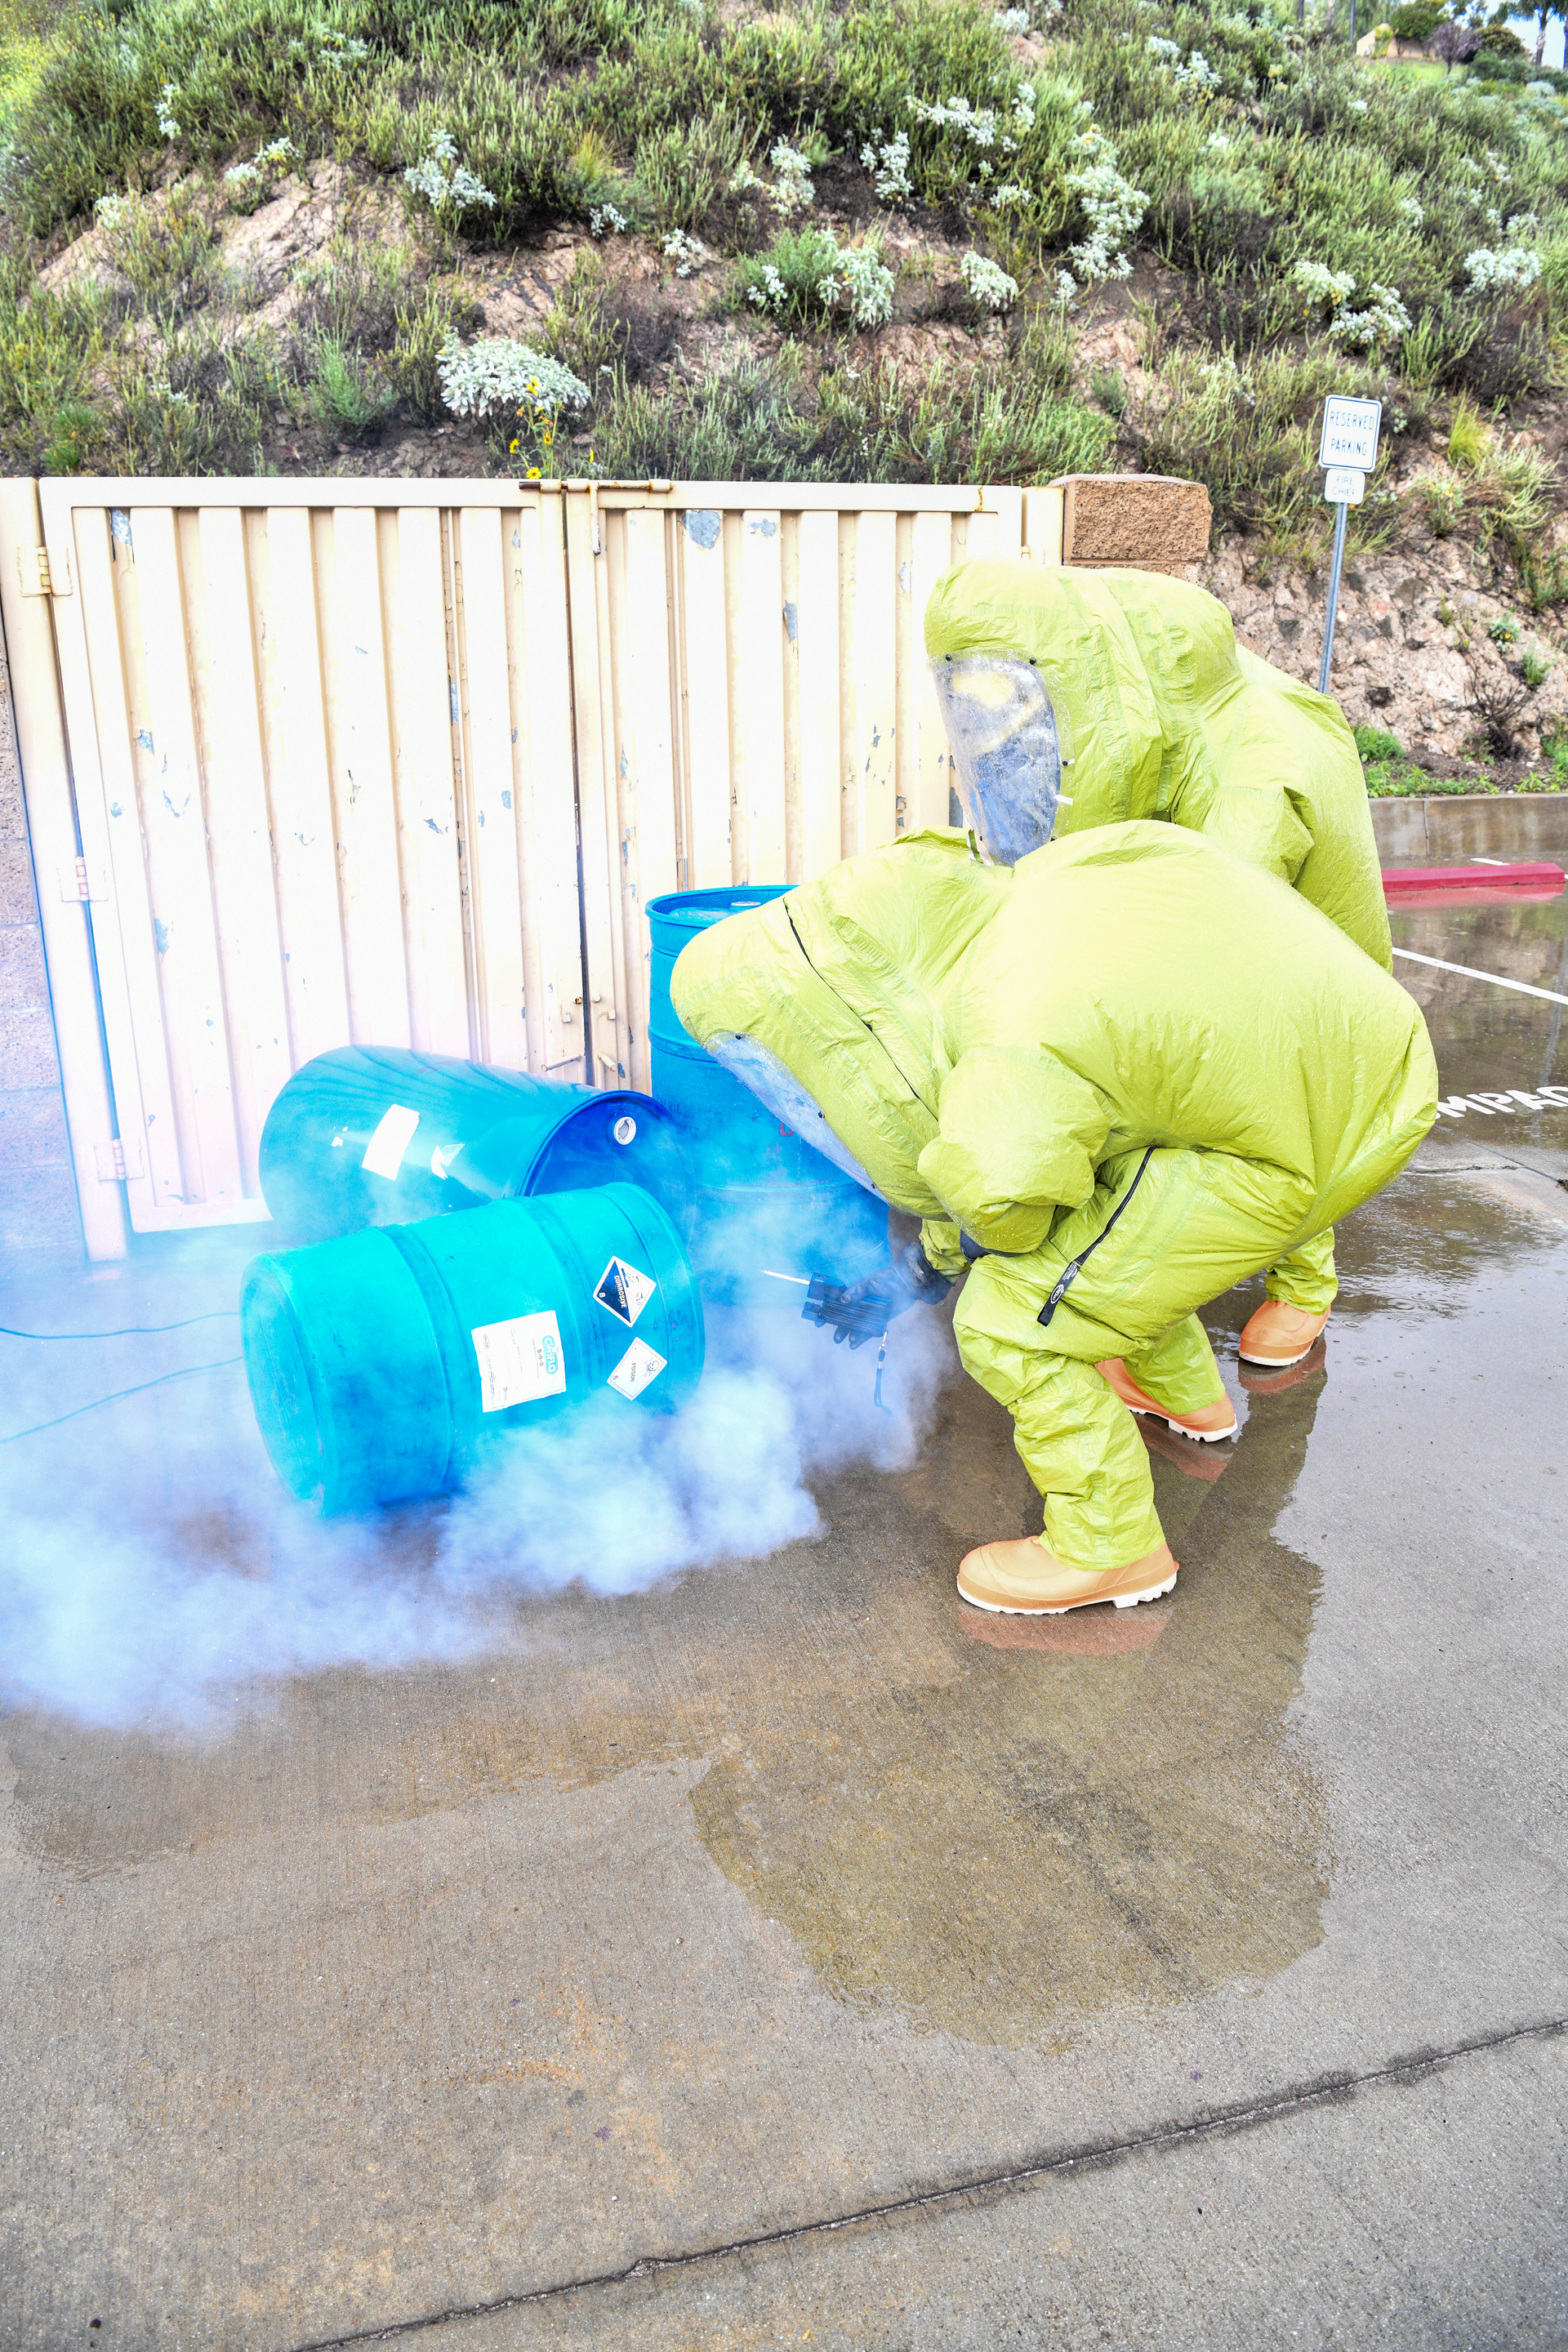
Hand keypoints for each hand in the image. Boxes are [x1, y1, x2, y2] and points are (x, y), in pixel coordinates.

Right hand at [823, 1241, 952, 1345]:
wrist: (909, 1284)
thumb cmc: (888, 1279)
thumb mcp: (871, 1282)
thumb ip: (857, 1292)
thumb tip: (843, 1301)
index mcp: (854, 1293)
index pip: (837, 1303)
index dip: (827, 1312)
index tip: (819, 1321)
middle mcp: (860, 1304)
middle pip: (845, 1318)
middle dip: (839, 1327)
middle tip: (836, 1337)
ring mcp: (869, 1313)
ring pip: (856, 1326)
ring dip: (850, 1333)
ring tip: (846, 1341)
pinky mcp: (879, 1320)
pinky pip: (868, 1330)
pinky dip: (862, 1337)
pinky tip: (855, 1343)